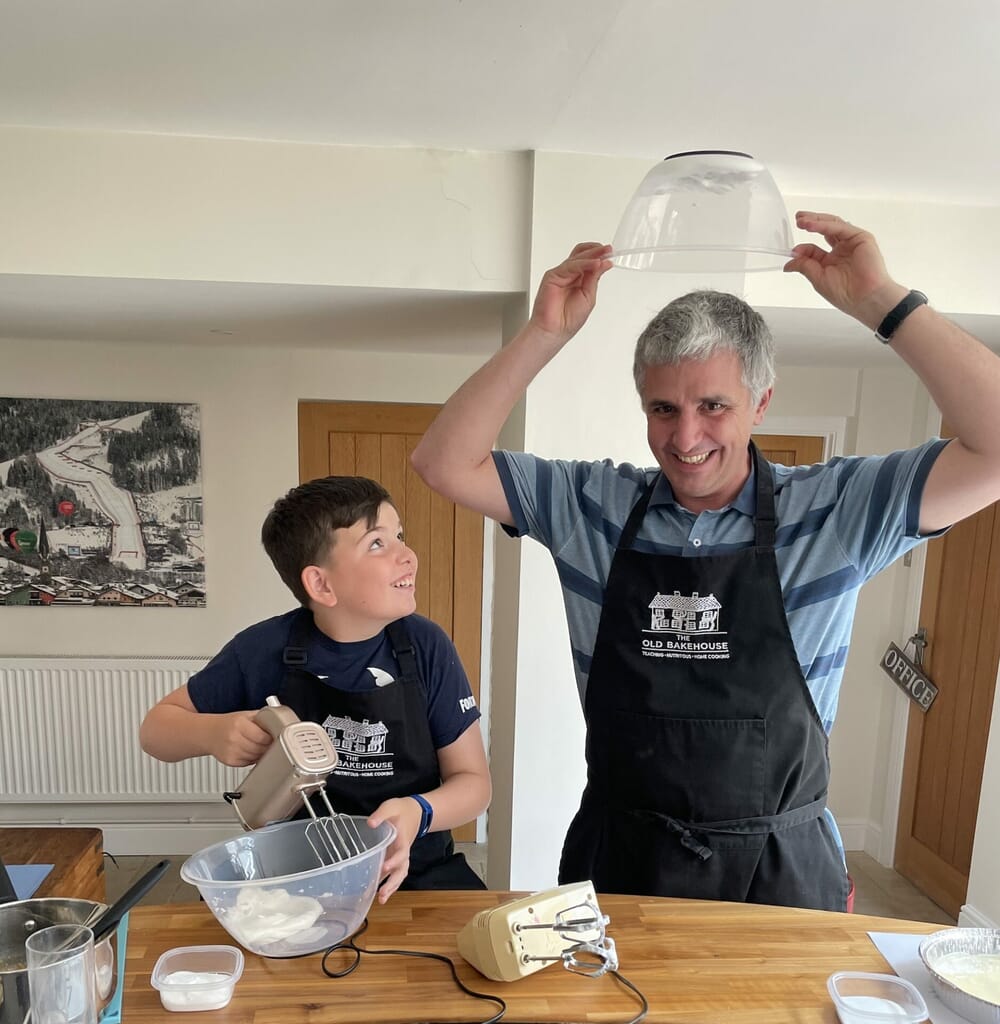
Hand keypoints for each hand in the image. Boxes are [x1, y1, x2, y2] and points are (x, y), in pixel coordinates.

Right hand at [209, 711, 271, 766]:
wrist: (209, 733)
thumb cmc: (228, 723)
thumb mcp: (245, 715)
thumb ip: (261, 718)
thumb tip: (278, 721)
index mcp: (239, 724)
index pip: (262, 737)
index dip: (271, 738)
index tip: (275, 736)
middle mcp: (233, 738)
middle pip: (260, 748)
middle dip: (268, 746)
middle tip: (271, 742)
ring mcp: (231, 751)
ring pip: (255, 757)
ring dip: (262, 753)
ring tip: (261, 746)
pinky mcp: (230, 761)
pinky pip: (248, 763)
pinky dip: (253, 758)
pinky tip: (251, 751)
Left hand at [366, 796, 423, 902]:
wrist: (415, 812)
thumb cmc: (401, 810)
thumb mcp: (390, 806)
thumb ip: (381, 815)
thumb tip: (370, 824)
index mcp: (402, 839)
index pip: (401, 853)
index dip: (394, 861)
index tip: (385, 868)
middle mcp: (403, 851)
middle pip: (402, 870)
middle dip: (393, 883)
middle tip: (382, 894)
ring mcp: (401, 856)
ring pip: (399, 875)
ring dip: (392, 887)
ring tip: (381, 899)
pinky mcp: (397, 858)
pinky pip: (396, 873)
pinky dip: (390, 884)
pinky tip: (380, 892)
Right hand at [528, 242, 613, 342]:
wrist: (554, 331)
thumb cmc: (568, 319)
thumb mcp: (589, 296)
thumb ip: (594, 278)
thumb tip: (604, 263)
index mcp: (579, 280)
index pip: (589, 261)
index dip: (600, 256)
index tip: (611, 254)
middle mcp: (569, 275)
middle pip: (583, 255)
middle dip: (597, 251)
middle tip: (609, 249)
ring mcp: (561, 274)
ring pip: (577, 257)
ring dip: (592, 254)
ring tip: (605, 253)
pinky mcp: (552, 276)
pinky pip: (570, 266)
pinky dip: (584, 263)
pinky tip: (594, 264)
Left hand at [784, 212, 906, 328]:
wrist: (864, 298)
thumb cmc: (846, 293)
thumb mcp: (817, 278)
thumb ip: (804, 266)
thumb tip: (788, 263)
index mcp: (832, 261)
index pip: (814, 248)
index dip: (802, 248)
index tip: (792, 251)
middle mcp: (842, 249)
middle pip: (824, 230)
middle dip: (810, 223)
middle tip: (798, 218)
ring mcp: (852, 242)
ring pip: (832, 225)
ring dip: (816, 221)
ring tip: (802, 220)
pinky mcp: (861, 237)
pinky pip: (840, 228)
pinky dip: (825, 226)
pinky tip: (812, 225)